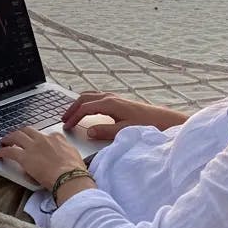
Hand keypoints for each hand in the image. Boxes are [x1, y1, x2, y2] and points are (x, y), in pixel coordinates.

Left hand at [0, 127, 88, 189]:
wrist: (70, 177)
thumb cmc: (75, 171)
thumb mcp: (73, 156)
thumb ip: (65, 152)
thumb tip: (62, 157)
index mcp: (57, 138)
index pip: (45, 134)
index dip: (38, 138)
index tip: (36, 142)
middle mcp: (44, 139)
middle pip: (27, 130)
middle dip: (20, 133)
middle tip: (15, 138)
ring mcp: (33, 146)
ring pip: (16, 136)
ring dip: (8, 138)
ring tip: (4, 142)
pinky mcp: (24, 157)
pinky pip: (9, 151)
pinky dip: (3, 151)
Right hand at [61, 91, 188, 139]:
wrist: (163, 119)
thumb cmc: (146, 125)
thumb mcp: (124, 130)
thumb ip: (105, 131)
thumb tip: (88, 131)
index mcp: (110, 103)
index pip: (85, 108)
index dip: (73, 117)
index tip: (66, 126)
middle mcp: (111, 97)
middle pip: (84, 98)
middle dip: (72, 108)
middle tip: (63, 119)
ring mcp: (115, 97)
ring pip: (90, 96)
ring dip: (79, 104)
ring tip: (71, 114)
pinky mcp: (119, 101)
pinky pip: (97, 97)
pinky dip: (87, 102)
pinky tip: (87, 110)